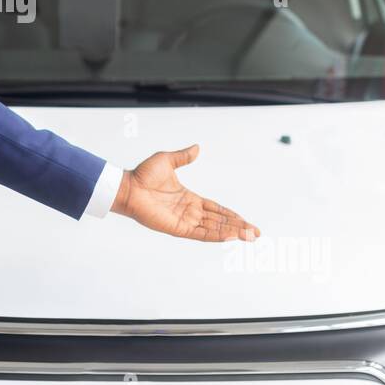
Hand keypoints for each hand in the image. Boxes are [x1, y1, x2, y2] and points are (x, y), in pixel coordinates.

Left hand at [111, 144, 259, 241]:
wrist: (128, 186)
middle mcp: (189, 212)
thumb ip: (183, 157)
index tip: (246, 221)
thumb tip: (197, 148)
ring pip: (214, 229)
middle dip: (238, 227)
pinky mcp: (177, 228)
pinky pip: (201, 234)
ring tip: (250, 236)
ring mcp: (184, 221)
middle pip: (219, 221)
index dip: (231, 215)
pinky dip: (217, 235)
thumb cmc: (143, 174)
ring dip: (233, 232)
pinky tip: (231, 236)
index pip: (216, 209)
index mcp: (189, 199)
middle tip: (256, 233)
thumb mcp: (167, 160)